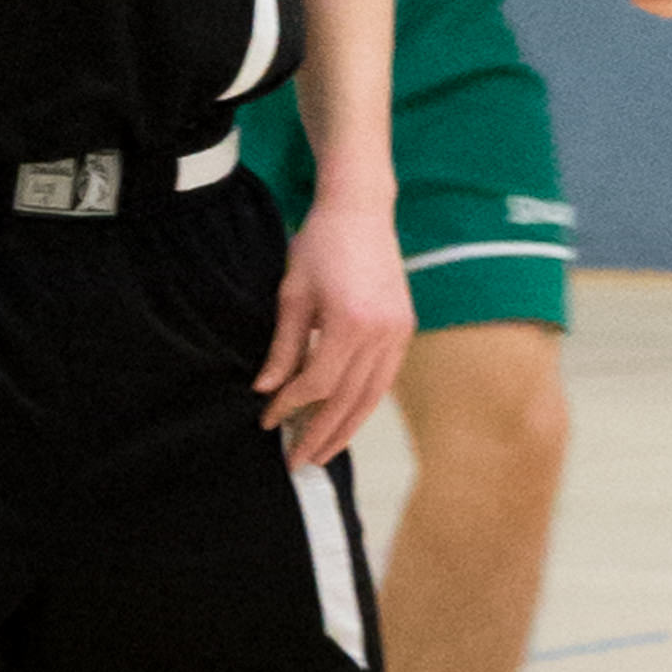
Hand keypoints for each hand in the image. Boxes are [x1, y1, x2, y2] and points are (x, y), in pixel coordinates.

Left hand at [256, 201, 413, 467]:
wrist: (361, 210)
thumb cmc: (320, 246)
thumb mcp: (292, 295)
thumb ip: (283, 347)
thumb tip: (266, 390)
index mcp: (349, 322)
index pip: (318, 383)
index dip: (291, 407)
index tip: (268, 420)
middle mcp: (380, 332)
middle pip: (348, 399)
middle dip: (320, 433)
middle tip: (296, 460)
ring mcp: (398, 330)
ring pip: (372, 395)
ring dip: (347, 427)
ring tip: (323, 452)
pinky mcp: (405, 327)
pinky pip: (386, 377)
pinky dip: (366, 402)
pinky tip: (348, 417)